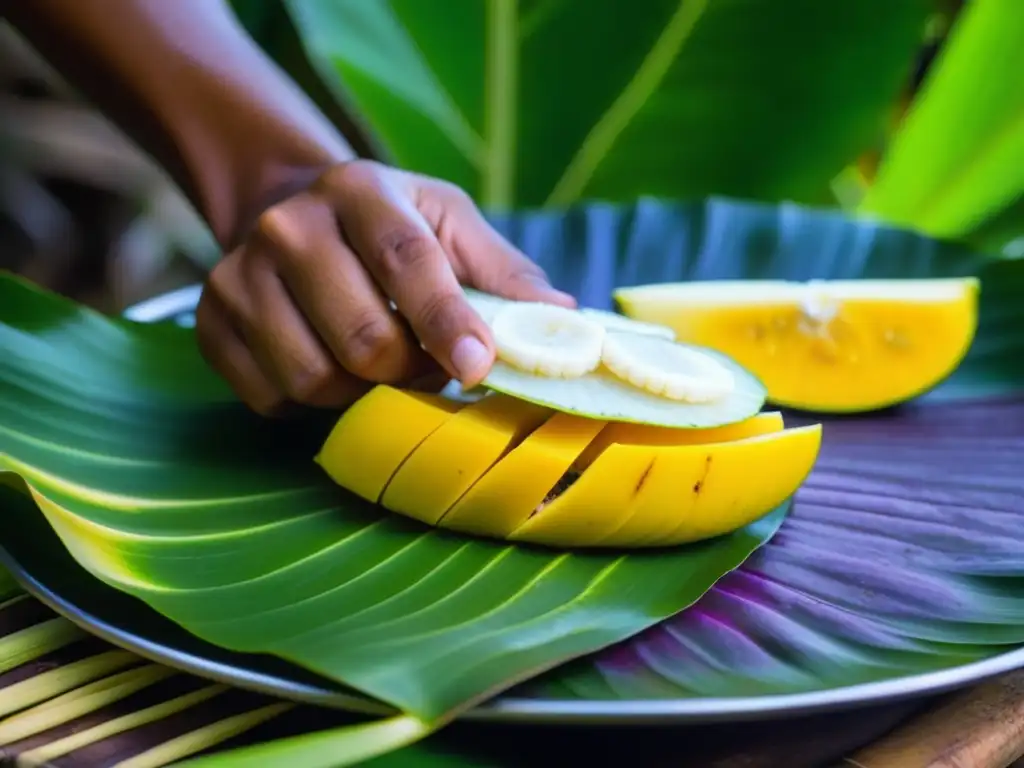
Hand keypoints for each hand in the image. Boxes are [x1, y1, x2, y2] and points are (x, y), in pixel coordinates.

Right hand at [195, 160, 575, 414]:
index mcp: (360, 191)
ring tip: (379, 363)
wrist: (288, 211)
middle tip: (427, 362)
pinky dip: (312, 402)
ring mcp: (238, 276)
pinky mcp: (211, 322)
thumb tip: (562, 321)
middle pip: (363, 339)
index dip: (447, 322)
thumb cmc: (390, 225)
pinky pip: (273, 398)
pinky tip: (329, 365)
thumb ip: (504, 271)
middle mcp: (290, 226)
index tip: (480, 366)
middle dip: (409, 369)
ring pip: (315, 378)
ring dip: (362, 391)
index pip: (407, 262)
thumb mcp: (449, 224)